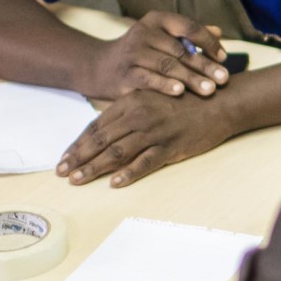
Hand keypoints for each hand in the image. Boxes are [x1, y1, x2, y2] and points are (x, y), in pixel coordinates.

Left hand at [60, 87, 241, 186]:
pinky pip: (145, 162)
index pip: (97, 126)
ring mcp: (154, 132)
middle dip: (78, 158)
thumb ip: (128, 111)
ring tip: (78, 180)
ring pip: (117, 152)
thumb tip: (104, 128)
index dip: (78, 144)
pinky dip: (129, 173)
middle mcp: (138, 116)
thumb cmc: (184, 101)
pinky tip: (115, 183)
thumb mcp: (151, 97)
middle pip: (101, 140)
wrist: (219, 102)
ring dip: (95, 167)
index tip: (64, 158)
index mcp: (131, 103)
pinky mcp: (171, 146)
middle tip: (62, 173)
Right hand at [82, 10, 231, 102]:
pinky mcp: (125, 73)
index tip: (223, 58)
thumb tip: (218, 31)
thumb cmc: (140, 53)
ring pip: (167, 65)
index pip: (189, 27)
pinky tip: (180, 92)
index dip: (208, 42)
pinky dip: (164, 85)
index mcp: (157, 20)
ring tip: (210, 90)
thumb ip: (188, 35)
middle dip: (205, 65)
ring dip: (191, 78)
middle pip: (181, 49)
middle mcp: (144, 32)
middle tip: (224, 79)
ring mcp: (133, 52)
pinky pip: (148, 79)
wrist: (100, 68)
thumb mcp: (162, 38)